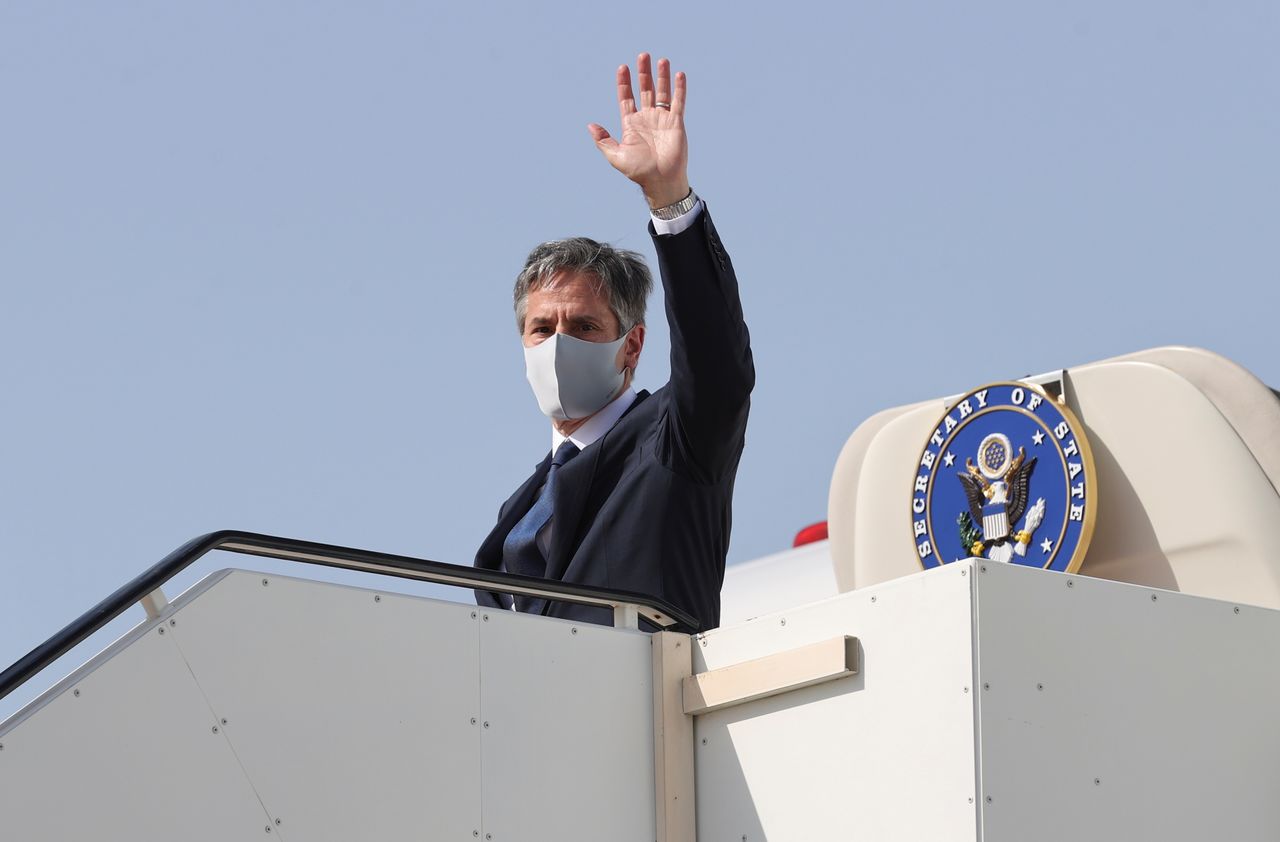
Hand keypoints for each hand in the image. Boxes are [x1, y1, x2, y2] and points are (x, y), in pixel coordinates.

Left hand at [588, 53, 690, 209]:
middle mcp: (647, 118)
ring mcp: (662, 119)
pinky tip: (678, 75)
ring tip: (661, 60)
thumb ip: (603, 140)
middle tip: (643, 55)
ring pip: (662, 92)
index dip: (624, 83)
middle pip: (644, 90)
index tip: (622, 68)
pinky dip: (679, 89)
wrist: (661, 181)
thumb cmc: (639, 171)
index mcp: (631, 123)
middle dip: (643, 73)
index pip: (626, 98)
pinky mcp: (676, 123)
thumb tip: (590, 125)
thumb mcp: (616, 156)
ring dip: (661, 76)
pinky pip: (678, 102)